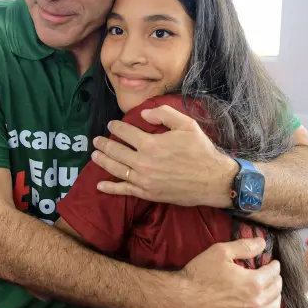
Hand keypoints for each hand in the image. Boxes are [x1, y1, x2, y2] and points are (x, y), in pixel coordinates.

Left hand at [91, 105, 236, 206]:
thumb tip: (144, 114)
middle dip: (104, 144)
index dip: (116, 127)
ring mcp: (144, 180)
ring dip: (102, 161)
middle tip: (96, 140)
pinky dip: (110, 188)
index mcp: (151, 144)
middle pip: (116, 151)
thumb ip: (164, 114)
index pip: (125, 132)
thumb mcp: (187, 125)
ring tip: (94, 155)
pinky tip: (100, 185)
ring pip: (116, 169)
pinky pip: (124, 190)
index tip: (111, 124)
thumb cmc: (200, 151)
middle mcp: (143, 162)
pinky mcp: (147, 193)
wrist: (212, 180)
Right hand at [156, 238, 281, 307]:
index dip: (274, 266)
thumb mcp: (220, 252)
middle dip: (276, 281)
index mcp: (254, 282)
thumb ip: (244, 247)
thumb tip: (262, 242)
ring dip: (275, 300)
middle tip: (273, 277)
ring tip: (272, 294)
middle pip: (275, 291)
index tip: (273, 263)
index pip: (273, 273)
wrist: (182, 300)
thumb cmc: (199, 274)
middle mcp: (256, 303)